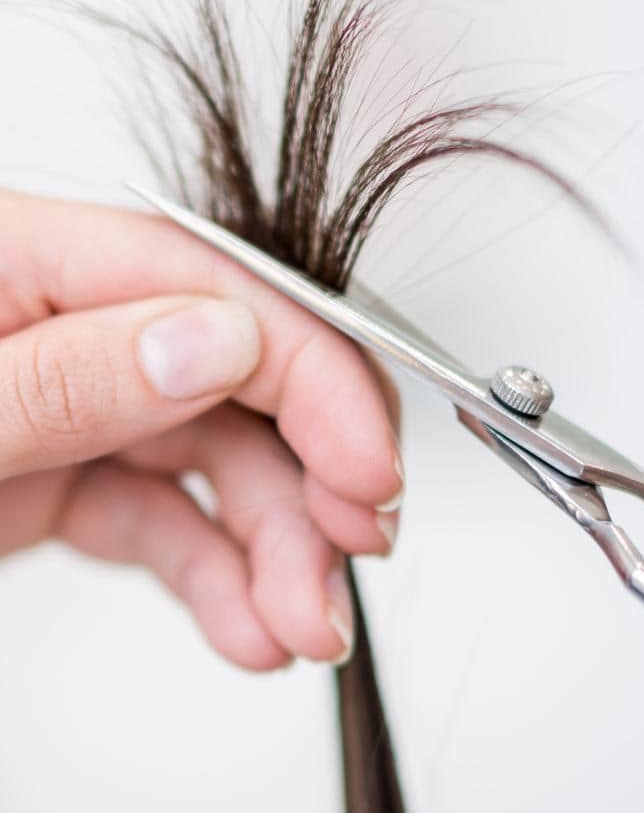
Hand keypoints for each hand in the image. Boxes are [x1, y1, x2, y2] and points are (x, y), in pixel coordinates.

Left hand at [0, 189, 402, 668]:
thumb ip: (63, 373)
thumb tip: (217, 341)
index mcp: (27, 261)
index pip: (221, 291)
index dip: (317, 378)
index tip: (367, 469)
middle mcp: (68, 323)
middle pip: (242, 381)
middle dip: (315, 470)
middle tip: (356, 550)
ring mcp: (72, 402)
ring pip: (219, 461)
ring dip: (279, 547)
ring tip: (301, 624)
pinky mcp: (65, 475)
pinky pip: (169, 517)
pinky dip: (222, 575)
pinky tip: (251, 624)